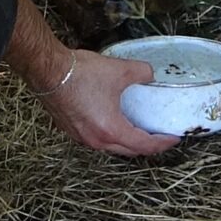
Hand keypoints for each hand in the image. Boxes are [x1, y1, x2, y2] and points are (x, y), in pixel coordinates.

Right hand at [35, 50, 177, 155]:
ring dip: (126, 140)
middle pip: (128, 150)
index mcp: (111, 130)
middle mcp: (96, 140)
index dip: (162, 143)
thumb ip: (142, 73)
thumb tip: (150, 74)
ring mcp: (80, 137)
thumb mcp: (120, 70)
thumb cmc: (80, 74)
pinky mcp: (70, 130)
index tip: (173, 138)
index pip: (144, 145)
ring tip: (137, 129)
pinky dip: (109, 134)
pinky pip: (96, 139)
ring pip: (111, 146)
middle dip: (146, 145)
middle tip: (158, 135)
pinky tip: (111, 120)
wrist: (48, 71)